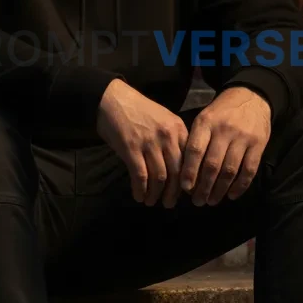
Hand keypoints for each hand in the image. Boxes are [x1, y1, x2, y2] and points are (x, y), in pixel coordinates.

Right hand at [97, 79, 189, 206]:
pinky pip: (140, 175)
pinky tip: (139, 196)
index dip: (187, 180)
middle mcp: (167, 136)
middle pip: (176, 172)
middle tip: (169, 204)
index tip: (184, 192)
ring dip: (156, 194)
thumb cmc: (139, 110)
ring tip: (151, 202)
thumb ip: (174, 139)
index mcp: (178, 129)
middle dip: (173, 192)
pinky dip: (141, 189)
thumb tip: (179, 168)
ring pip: (159, 177)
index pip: (189, 160)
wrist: (113, 99)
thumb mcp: (164, 119)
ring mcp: (149, 142)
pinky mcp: (131, 148)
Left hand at [180, 86, 270, 205]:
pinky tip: (232, 195)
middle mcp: (224, 130)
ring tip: (212, 201)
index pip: (195, 150)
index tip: (185, 188)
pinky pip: (249, 170)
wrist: (252, 96)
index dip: (189, 172)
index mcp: (206, 123)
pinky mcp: (259, 144)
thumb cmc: (222, 112)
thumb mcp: (205, 118)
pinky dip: (240, 186)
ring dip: (220, 190)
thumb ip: (196, 141)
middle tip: (197, 202)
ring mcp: (243, 137)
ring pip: (230, 170)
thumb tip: (185, 172)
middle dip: (203, 187)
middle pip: (212, 165)